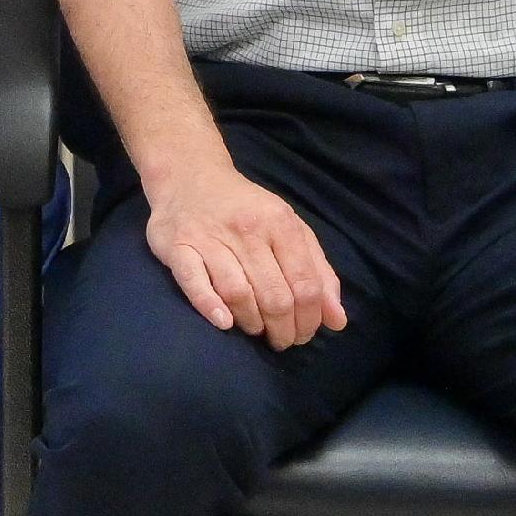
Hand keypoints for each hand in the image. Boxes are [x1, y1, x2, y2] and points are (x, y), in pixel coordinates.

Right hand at [144, 171, 349, 348]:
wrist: (189, 175)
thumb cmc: (247, 209)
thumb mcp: (290, 228)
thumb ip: (318, 272)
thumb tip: (338, 321)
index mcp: (280, 223)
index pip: (305, 284)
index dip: (310, 319)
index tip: (304, 333)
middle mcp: (247, 228)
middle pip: (274, 296)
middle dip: (283, 329)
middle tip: (281, 340)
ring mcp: (209, 237)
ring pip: (238, 294)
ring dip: (252, 324)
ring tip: (255, 330)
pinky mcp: (177, 246)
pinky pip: (194, 283)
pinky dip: (211, 307)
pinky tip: (224, 323)